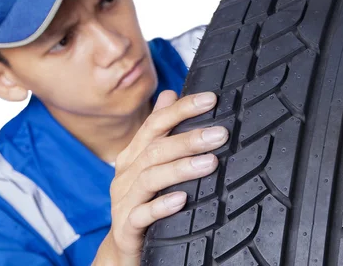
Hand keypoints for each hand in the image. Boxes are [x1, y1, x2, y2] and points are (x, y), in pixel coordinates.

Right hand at [92, 90, 227, 265]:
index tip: (211, 99)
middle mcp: (126, 174)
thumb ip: (159, 131)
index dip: (181, 109)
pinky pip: (142, 215)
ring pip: (150, 178)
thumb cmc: (142, 200)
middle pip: (155, 149)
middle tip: (220, 134)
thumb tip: (170, 94)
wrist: (122, 248)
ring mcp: (124, 200)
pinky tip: (182, 200)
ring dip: (181, 169)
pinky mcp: (126, 227)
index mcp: (133, 155)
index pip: (155, 124)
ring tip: (210, 163)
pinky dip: (161, 206)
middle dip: (188, 139)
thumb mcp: (149, 162)